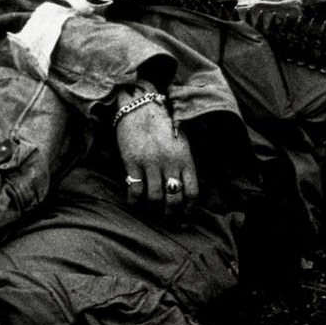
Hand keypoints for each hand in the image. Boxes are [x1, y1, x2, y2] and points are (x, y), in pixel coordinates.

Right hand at [113, 87, 199, 216]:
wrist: (139, 105)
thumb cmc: (161, 123)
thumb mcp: (181, 141)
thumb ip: (184, 163)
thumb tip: (183, 188)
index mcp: (185, 158)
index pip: (192, 192)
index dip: (190, 209)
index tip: (185, 216)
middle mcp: (170, 163)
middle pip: (175, 199)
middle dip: (172, 214)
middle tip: (168, 219)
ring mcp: (150, 163)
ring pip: (155, 198)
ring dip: (153, 209)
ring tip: (151, 211)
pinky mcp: (132, 162)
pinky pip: (135, 190)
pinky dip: (134, 201)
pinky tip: (134, 201)